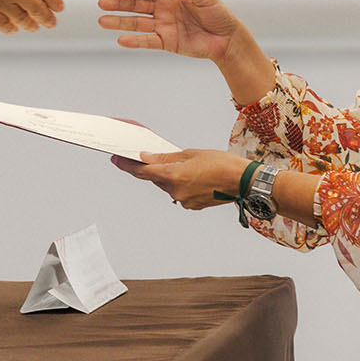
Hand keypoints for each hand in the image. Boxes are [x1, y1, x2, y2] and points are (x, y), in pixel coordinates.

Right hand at [0, 0, 63, 32]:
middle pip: (38, 9)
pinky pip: (2, 24)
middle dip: (47, 18)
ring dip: (30, 25)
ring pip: (22, 19)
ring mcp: (0, 3)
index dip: (54, 1)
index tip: (59, 8)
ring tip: (33, 27)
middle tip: (51, 23)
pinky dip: (9, 27)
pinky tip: (12, 29)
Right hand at [98, 0, 241, 59]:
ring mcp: (162, 25)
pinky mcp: (165, 42)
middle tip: (102, 3)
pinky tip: (121, 40)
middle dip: (118, 3)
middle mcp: (162, 7)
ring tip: (102, 21)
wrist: (226, 39)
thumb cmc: (218, 14)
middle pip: (135, 4)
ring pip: (136, 23)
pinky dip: (135, 41)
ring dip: (119, 22)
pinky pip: (147, 41)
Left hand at [111, 149, 248, 209]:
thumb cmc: (221, 163)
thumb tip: (146, 158)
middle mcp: (175, 192)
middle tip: (153, 156)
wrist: (243, 181)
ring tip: (186, 166)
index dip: (127, 165)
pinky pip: (179, 193)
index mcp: (173, 176)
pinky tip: (194, 176)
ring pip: (168, 186)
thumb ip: (166, 158)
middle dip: (154, 168)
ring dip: (170, 176)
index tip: (116, 159)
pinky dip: (181, 184)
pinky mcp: (192, 206)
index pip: (142, 172)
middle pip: (155, 179)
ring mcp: (183, 201)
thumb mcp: (191, 154)